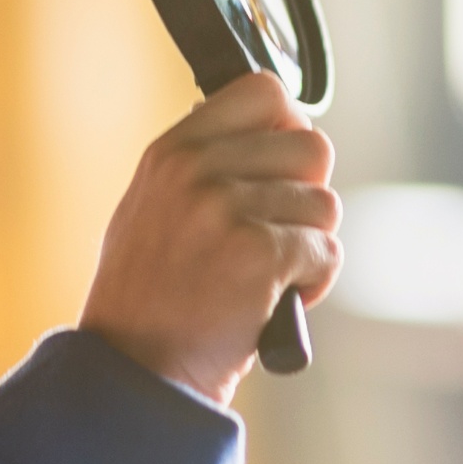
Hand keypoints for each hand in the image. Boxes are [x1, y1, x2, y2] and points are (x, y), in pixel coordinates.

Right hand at [81, 72, 340, 406]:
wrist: (135, 373)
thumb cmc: (147, 300)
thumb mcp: (152, 208)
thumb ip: (201, 165)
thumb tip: (274, 126)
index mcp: (172, 151)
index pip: (264, 90)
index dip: (289, 128)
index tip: (281, 169)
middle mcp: (197, 170)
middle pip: (313, 147)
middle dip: (306, 196)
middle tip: (276, 235)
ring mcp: (227, 209)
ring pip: (325, 204)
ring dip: (309, 246)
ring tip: (265, 278)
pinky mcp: (259, 254)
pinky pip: (327, 251)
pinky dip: (313, 282)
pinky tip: (272, 303)